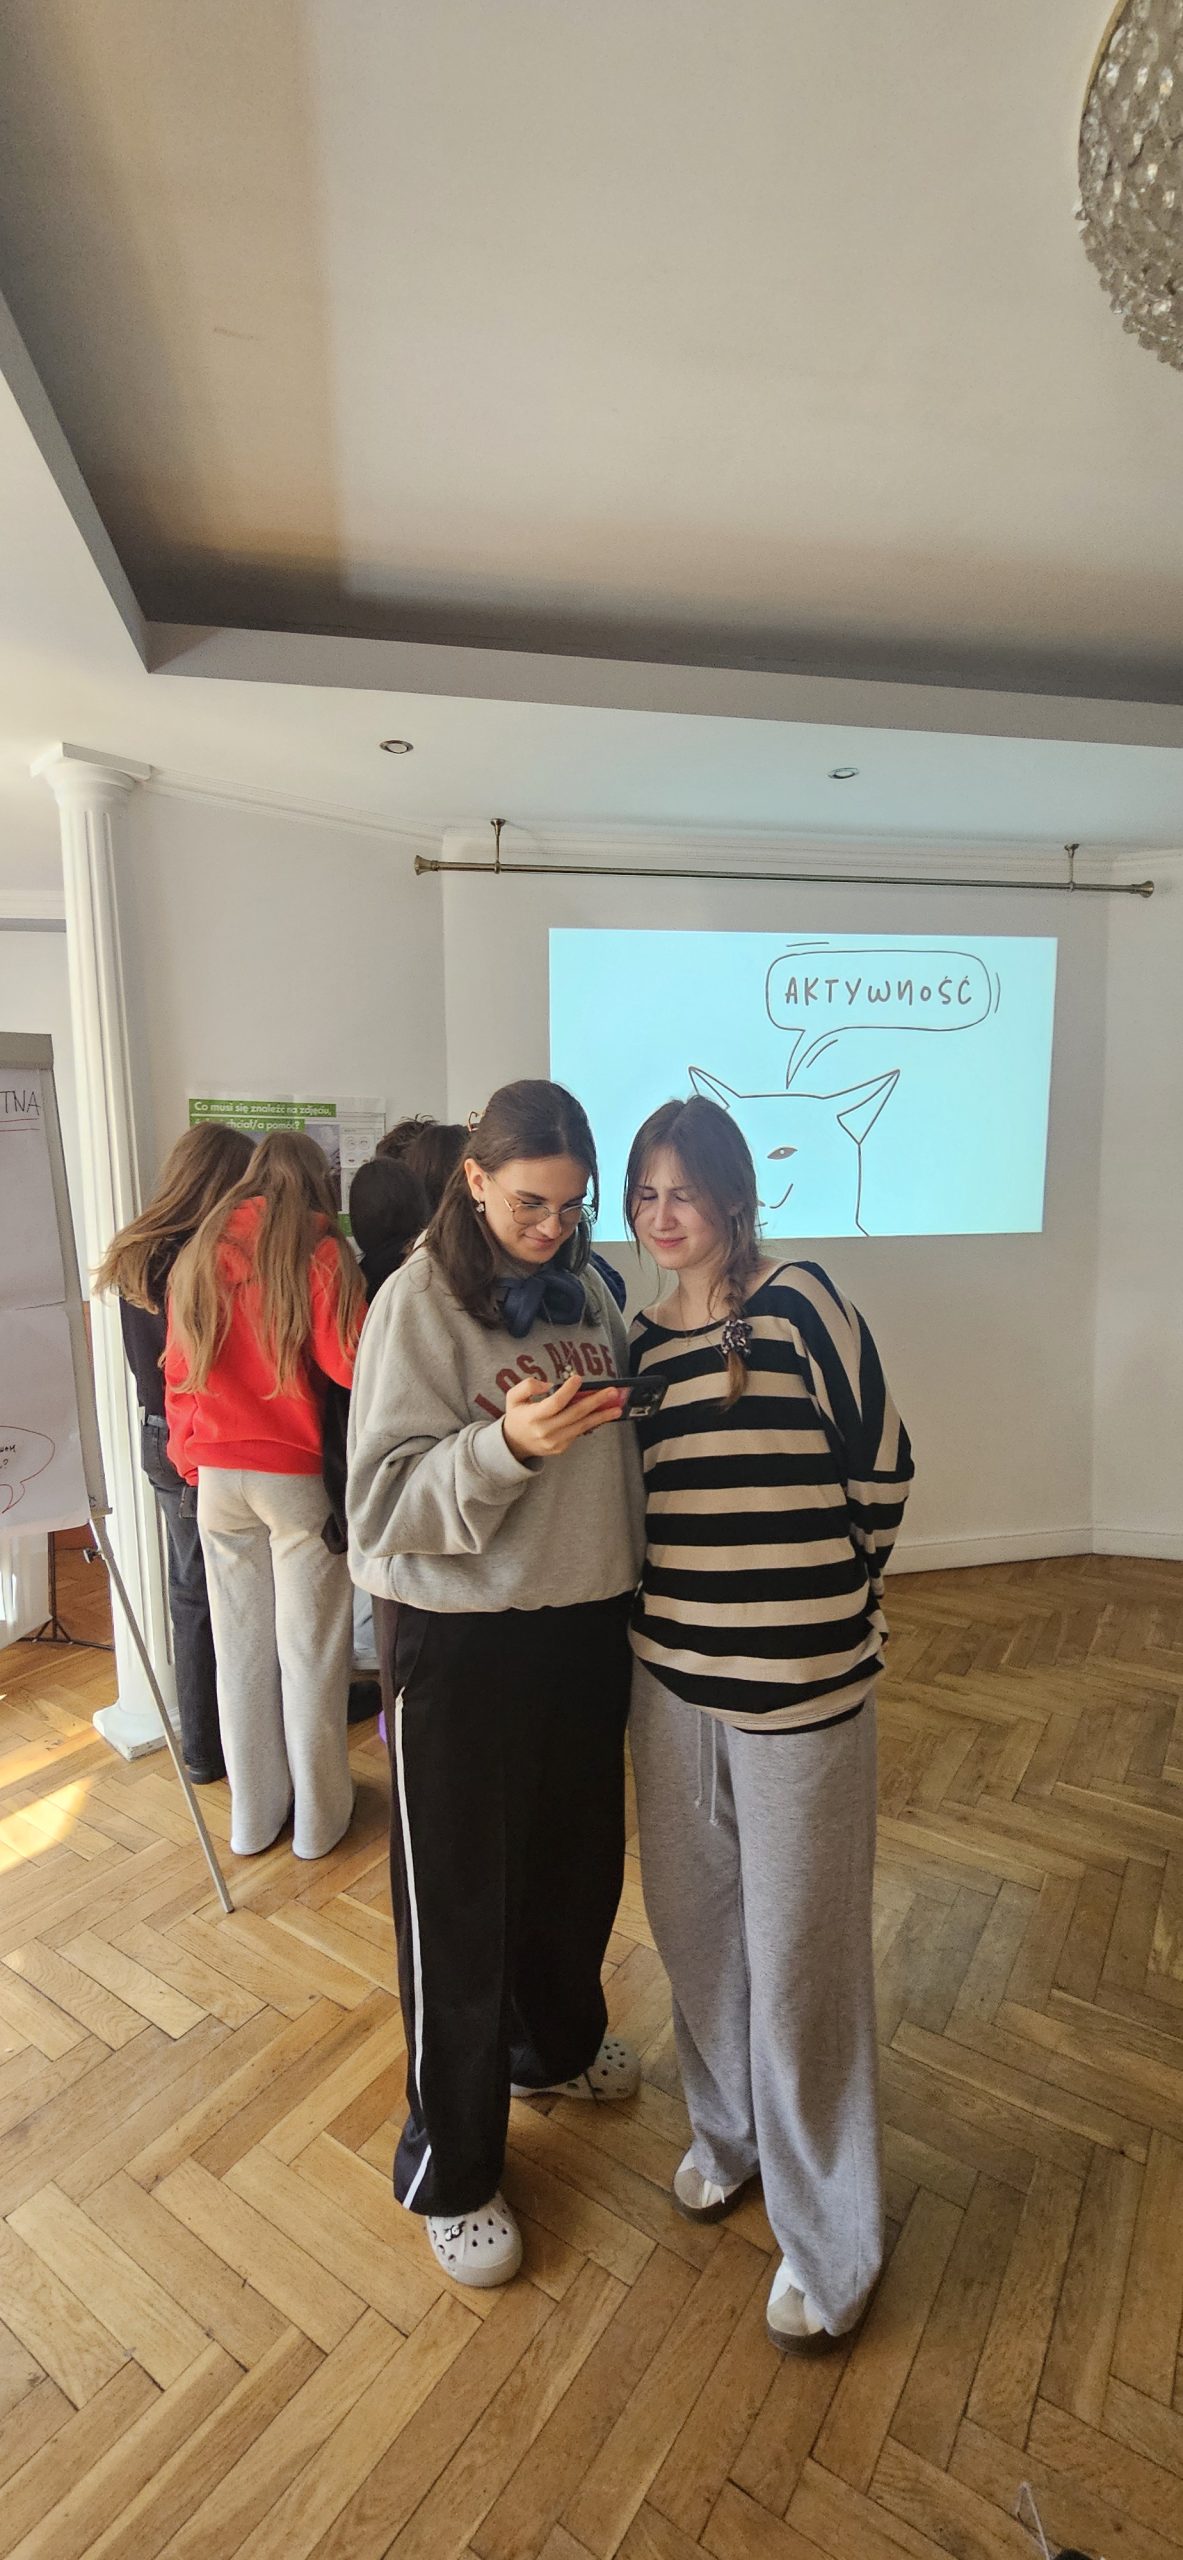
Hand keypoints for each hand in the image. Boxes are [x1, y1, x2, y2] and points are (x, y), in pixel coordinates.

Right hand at [501, 1371, 625, 1462]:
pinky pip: (579, 1433)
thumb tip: (550, 1384)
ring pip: (582, 1426)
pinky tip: (603, 1415)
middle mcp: (546, 1431)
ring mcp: (555, 1442)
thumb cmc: (517, 1416)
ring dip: (601, 1416)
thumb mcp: (513, 1397)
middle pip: (574, 1414)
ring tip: (617, 1408)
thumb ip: (528, 1386)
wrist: (514, 1444)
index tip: (578, 1378)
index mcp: (533, 1416)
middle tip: (611, 1392)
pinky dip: (592, 1423)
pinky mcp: (561, 1448)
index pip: (555, 1402)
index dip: (568, 1390)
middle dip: (595, 1402)